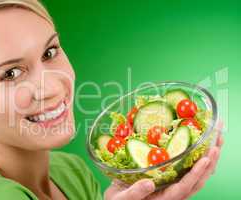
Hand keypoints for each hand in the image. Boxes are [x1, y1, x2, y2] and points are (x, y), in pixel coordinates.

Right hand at [104, 132, 222, 199]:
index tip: (206, 159)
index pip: (184, 186)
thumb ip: (135, 193)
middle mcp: (173, 193)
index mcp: (164, 198)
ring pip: (197, 175)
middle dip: (210, 161)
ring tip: (216, 139)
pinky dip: (198, 158)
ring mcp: (174, 186)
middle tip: (218, 140)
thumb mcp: (122, 199)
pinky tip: (200, 146)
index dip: (196, 173)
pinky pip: (189, 171)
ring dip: (209, 158)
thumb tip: (148, 183)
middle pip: (198, 180)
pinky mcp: (170, 180)